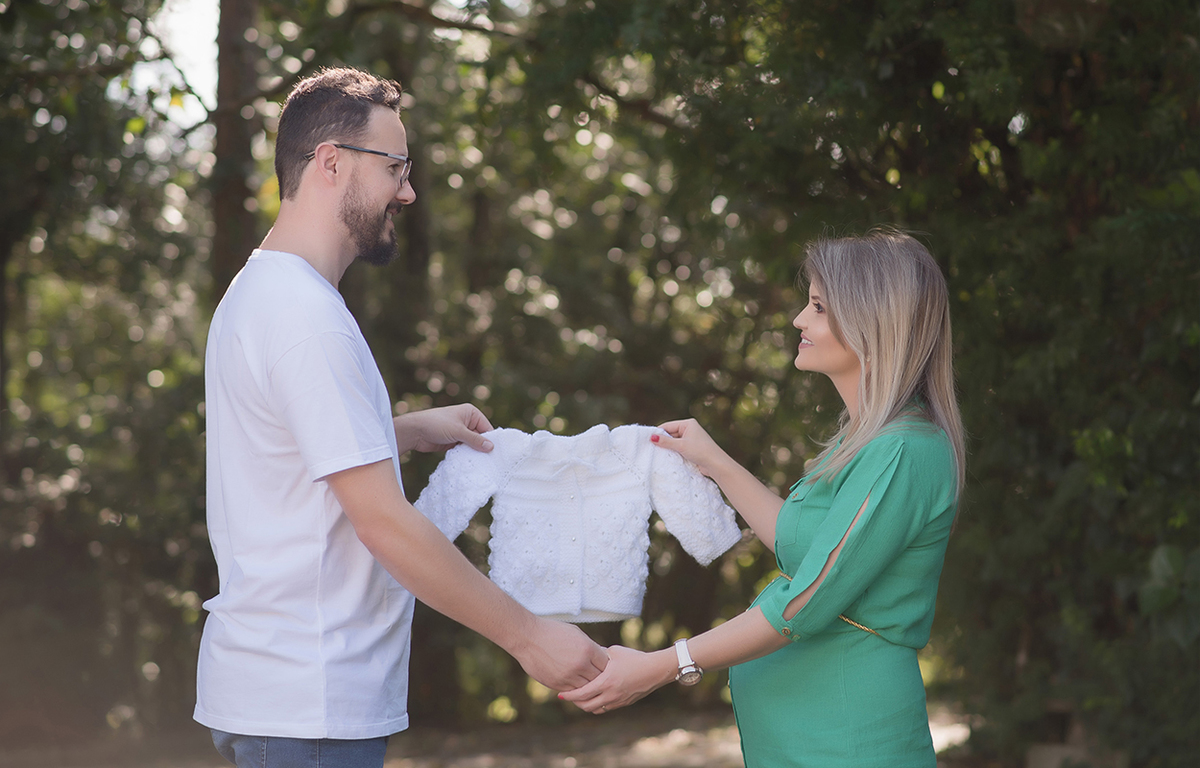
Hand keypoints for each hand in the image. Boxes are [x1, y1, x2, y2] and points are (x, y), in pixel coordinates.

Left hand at [394, 403, 493, 453]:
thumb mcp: (458, 431)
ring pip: (472, 444)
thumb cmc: (436, 424)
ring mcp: (460, 432)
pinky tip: (471, 463)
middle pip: (480, 437)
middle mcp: (467, 421)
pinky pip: (464, 449)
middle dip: (483, 447)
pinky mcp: (453, 442)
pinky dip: (466, 455)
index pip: (486, 427)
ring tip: (482, 464)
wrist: (414, 431)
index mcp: (471, 413)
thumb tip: (491, 447)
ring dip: (474, 452)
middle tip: (490, 462)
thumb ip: (475, 440)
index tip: (496, 454)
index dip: (491, 440)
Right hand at [511, 617, 608, 690]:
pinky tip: (576, 684)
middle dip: (601, 677)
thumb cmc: (552, 632)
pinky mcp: (557, 684)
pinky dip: (576, 689)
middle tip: (601, 677)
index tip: (605, 665)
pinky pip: (573, 691)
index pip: (606, 664)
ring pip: (587, 688)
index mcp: (587, 649)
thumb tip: (602, 656)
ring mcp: (569, 676)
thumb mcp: (576, 634)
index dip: (607, 665)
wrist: (528, 638)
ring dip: (588, 685)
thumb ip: (590, 646)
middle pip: (600, 678)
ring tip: (589, 682)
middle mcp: (580, 664)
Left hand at [557, 645, 675, 713]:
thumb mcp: (614, 652)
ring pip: (596, 710)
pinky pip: (606, 708)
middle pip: (586, 705)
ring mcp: (618, 701)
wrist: (656, 670)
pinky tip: (595, 697)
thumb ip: (598, 655)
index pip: (582, 694)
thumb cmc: (634, 658)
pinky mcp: (624, 703)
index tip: (560, 694)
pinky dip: (597, 705)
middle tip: (568, 696)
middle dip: (575, 702)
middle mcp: (610, 695)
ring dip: (586, 705)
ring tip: (580, 697)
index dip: (569, 695)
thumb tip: (585, 653)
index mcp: (606, 682)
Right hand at [652, 419, 730, 478]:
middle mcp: (690, 429)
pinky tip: (667, 457)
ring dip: (668, 447)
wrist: (716, 464)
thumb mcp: (681, 445)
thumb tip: (652, 437)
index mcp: (688, 423)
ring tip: (658, 453)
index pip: (668, 426)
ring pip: (674, 442)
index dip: (658, 433)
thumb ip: (666, 441)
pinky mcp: (692, 448)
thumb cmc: (700, 451)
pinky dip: (674, 452)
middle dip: (663, 441)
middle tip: (651, 448)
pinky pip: (679, 448)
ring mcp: (691, 439)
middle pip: (671, 433)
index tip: (647, 440)